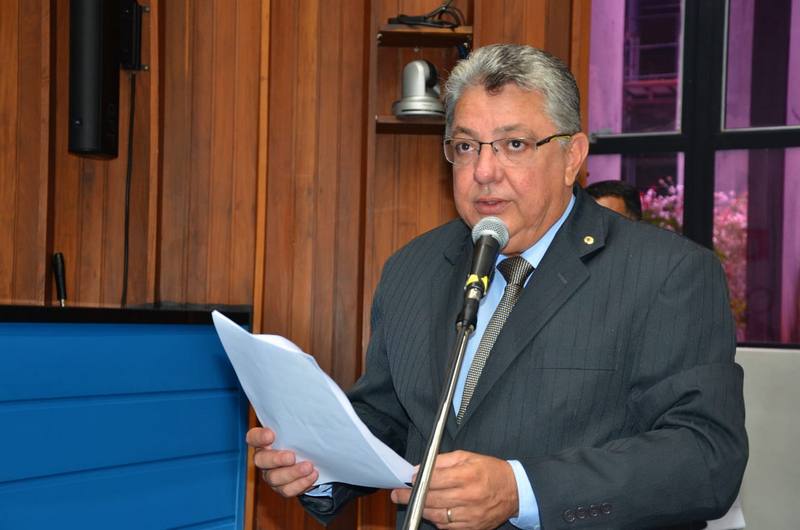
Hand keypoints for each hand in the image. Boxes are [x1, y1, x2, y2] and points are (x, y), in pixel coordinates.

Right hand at [246, 427, 318, 496]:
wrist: (312, 459)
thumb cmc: (302, 440)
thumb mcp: (298, 429)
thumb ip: (296, 422)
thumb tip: (309, 408)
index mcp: (264, 441)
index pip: (253, 437)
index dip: (259, 437)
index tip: (271, 435)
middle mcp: (264, 458)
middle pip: (260, 461)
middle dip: (276, 459)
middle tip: (292, 457)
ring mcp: (271, 474)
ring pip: (274, 478)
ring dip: (292, 473)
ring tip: (309, 467)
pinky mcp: (282, 487)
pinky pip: (287, 489)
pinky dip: (301, 483)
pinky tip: (312, 475)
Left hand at [390, 450, 517, 529]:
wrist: (515, 491)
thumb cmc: (490, 471)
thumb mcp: (468, 457)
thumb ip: (442, 461)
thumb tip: (419, 468)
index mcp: (468, 475)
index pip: (436, 479)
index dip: (419, 479)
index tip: (409, 478)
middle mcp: (469, 497)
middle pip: (433, 499)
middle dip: (411, 496)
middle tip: (397, 494)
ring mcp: (471, 515)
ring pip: (438, 516)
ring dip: (421, 509)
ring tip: (412, 503)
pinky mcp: (473, 527)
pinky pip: (448, 527)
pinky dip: (437, 520)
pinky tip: (432, 512)